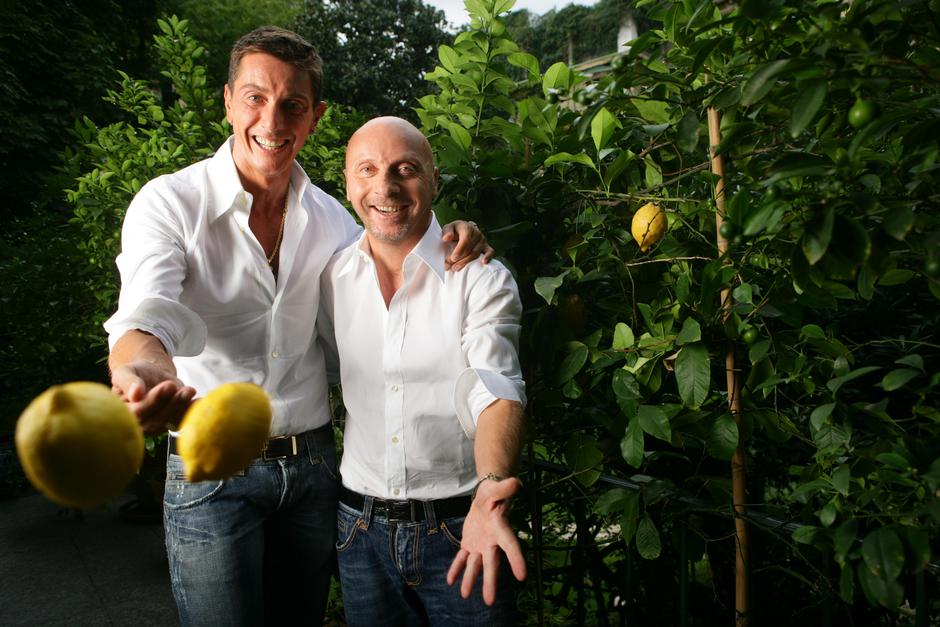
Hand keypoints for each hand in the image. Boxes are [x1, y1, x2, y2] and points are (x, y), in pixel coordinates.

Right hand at [111, 361, 195, 433]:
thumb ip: (128, 382)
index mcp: (123, 414)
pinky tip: (200, 401)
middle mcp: (139, 424)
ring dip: (182, 406)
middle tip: (179, 387)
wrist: (150, 375)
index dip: (153, 401)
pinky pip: (182, 419)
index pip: (138, 412)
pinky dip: (191, 410)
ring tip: (189, 390)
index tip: (167, 386)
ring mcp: (156, 426)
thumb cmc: (135, 374)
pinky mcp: (171, 423)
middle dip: (170, 403)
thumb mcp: (125, 372)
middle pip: (156, 419)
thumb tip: (135, 394)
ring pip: (170, 420)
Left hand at [442, 220, 494, 270]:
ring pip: (476, 253)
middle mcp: (477, 234)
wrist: (464, 230)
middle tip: (451, 266)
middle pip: (470, 249)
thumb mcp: (448, 228)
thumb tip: (446, 238)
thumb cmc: (455, 231)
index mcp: (467, 228)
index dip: (459, 250)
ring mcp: (483, 240)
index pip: (466, 240)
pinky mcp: (487, 247)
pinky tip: (483, 262)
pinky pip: (490, 252)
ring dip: (467, 262)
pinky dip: (488, 257)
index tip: (453, 258)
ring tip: (456, 268)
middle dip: (460, 259)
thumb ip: (447, 232)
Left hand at [446, 477, 526, 604]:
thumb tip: (516, 482)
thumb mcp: (496, 489)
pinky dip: (456, 568)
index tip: (522, 576)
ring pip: (475, 565)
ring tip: (465, 594)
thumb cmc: (494, 492)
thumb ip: (505, 488)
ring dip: (470, 579)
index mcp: (500, 529)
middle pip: (492, 563)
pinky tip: (451, 581)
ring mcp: (481, 544)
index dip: (516, 560)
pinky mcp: (470, 543)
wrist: (487, 496)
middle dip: (490, 582)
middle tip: (489, 601)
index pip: (510, 546)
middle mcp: (492, 541)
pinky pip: (462, 558)